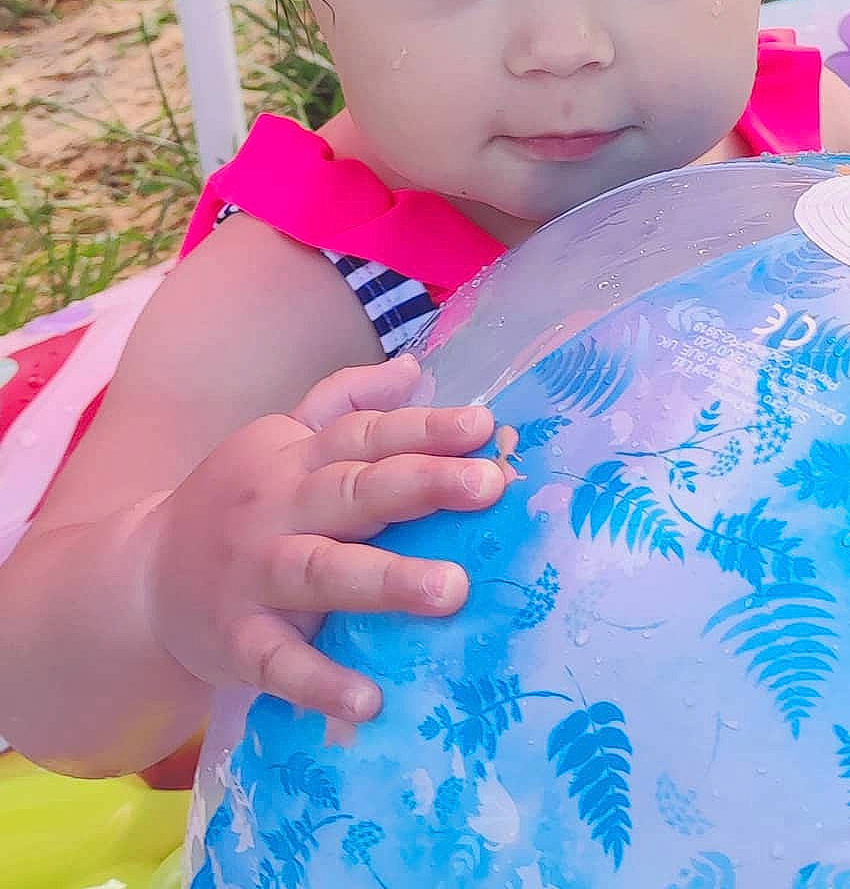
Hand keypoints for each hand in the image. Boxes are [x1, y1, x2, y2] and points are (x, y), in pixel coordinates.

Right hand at [143, 354, 515, 721]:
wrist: (139, 579)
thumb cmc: (241, 503)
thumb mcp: (283, 441)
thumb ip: (346, 403)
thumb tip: (413, 369)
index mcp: (296, 457)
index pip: (368, 435)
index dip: (426, 427)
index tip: (486, 426)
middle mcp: (277, 508)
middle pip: (355, 491)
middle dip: (423, 485)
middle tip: (490, 486)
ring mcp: (254, 576)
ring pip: (324, 573)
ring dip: (388, 581)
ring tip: (454, 590)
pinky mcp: (236, 644)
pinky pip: (280, 664)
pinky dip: (321, 683)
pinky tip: (371, 700)